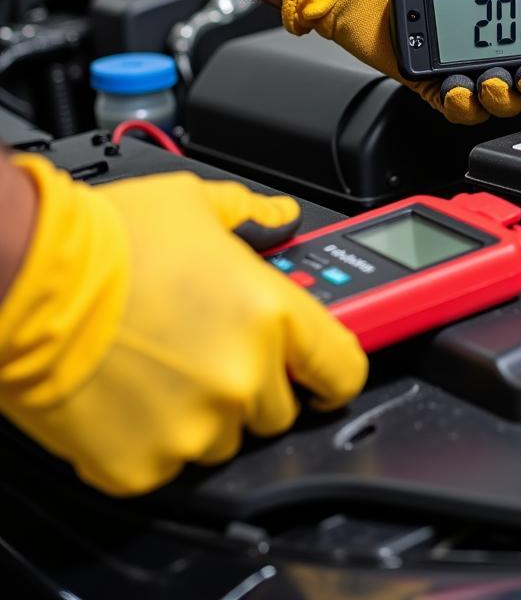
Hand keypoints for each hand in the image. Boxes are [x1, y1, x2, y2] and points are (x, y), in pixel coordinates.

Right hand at [0, 156, 366, 495]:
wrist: (27, 278)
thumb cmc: (107, 240)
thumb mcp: (195, 203)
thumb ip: (251, 215)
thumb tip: (280, 216)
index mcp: (271, 314)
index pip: (342, 368)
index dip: (333, 372)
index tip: (321, 373)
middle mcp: (243, 376)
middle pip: (280, 408)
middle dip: (255, 384)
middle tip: (210, 351)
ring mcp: (194, 428)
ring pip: (226, 440)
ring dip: (206, 415)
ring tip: (163, 369)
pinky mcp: (143, 465)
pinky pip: (168, 464)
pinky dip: (152, 440)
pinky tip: (130, 396)